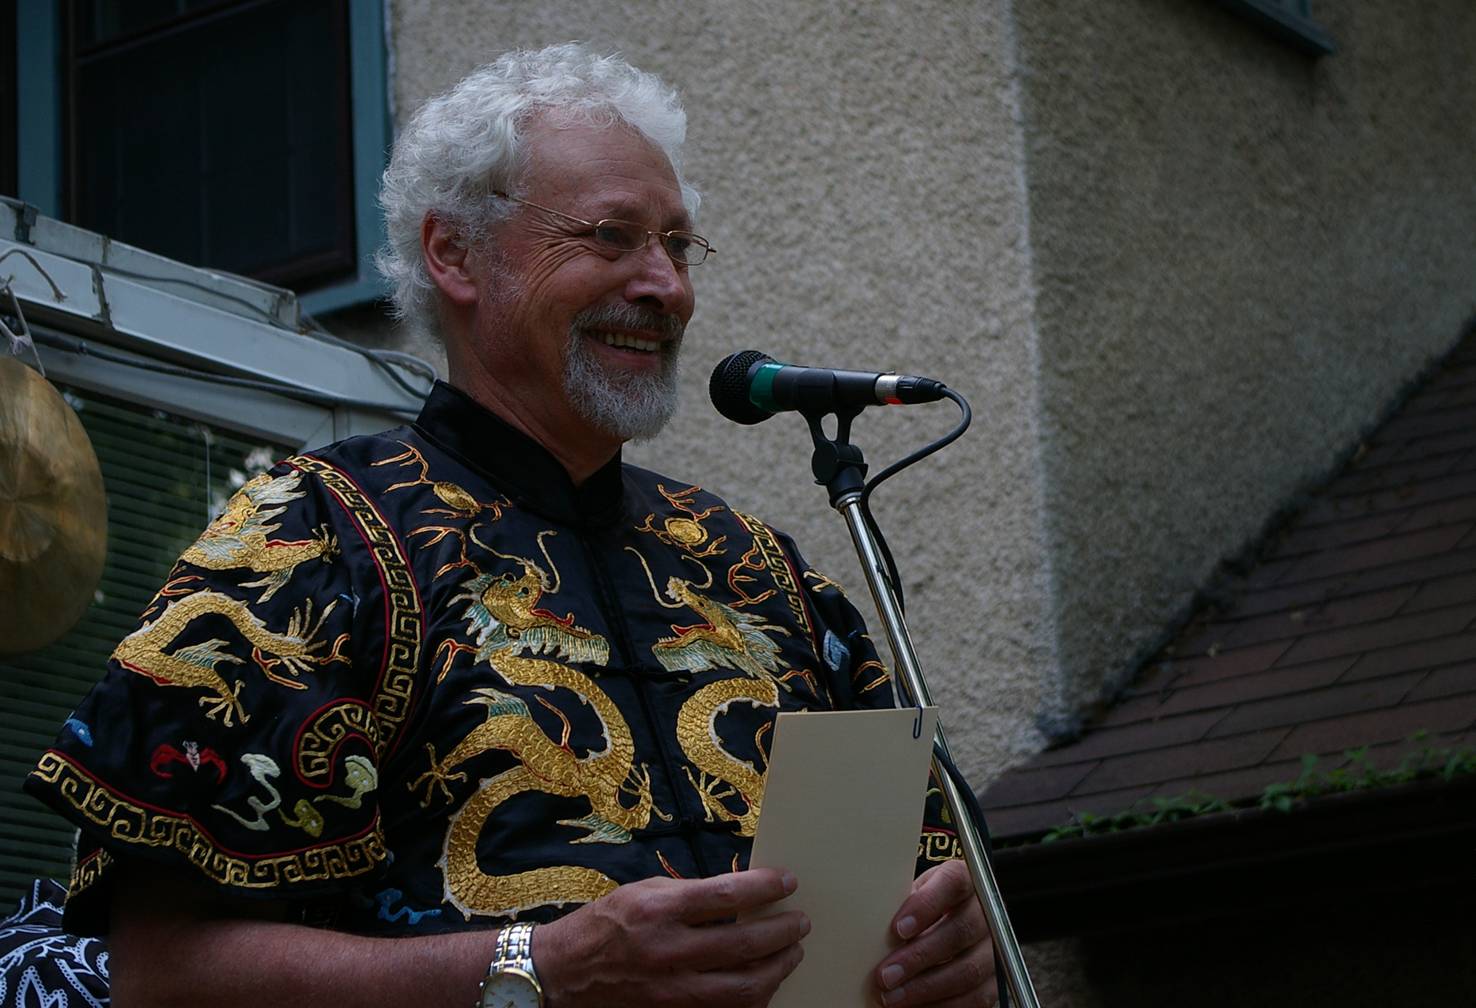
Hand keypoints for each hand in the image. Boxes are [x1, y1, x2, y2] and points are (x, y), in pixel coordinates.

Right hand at [533, 868, 808, 1007]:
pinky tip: (764, 984)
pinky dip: (753, 999)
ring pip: (743, 988)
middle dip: (782, 933)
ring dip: (777, 969)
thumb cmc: (607, 924)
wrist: (566, 973)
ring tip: (791, 953)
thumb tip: (741, 894)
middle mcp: (668, 951)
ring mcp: (672, 990)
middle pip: (744, 944)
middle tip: (800, 923)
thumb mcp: (645, 892)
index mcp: (659, 910)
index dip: (765, 888)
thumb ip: (691, 894)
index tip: (788, 883)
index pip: (726, 895)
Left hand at [872, 860, 996, 1006]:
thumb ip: (898, 904)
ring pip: (968, 970)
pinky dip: (942, 1006)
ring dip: (926, 988)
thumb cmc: (920, 910)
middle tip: (886, 975)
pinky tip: (914, 1006)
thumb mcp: (909, 896)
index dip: (926, 906)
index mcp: (963, 880)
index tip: (897, 929)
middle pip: (959, 931)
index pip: (953, 883)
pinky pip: (975, 998)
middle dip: (919, 957)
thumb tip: (866, 926)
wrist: (944, 923)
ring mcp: (993, 947)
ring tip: (893, 997)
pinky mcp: (994, 980)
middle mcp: (985, 912)